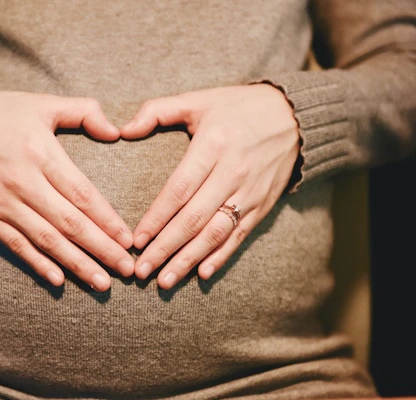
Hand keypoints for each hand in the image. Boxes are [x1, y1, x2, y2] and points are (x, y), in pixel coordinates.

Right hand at [0, 91, 134, 290]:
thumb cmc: (1, 114)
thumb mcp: (43, 103)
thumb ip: (83, 111)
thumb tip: (116, 131)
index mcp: (40, 152)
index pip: (82, 194)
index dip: (107, 220)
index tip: (128, 240)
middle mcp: (22, 182)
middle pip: (69, 223)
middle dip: (101, 249)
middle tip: (127, 270)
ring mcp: (2, 203)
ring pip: (46, 240)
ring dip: (77, 264)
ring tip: (102, 283)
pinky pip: (16, 246)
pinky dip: (38, 264)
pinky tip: (59, 280)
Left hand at [120, 84, 299, 288]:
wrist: (295, 115)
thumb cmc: (237, 107)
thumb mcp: (198, 99)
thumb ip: (157, 111)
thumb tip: (122, 130)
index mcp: (213, 145)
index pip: (179, 189)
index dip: (156, 218)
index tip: (136, 240)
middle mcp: (233, 172)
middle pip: (194, 219)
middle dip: (165, 248)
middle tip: (141, 271)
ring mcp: (250, 192)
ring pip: (216, 233)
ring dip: (188, 260)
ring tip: (165, 281)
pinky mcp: (263, 205)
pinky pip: (240, 235)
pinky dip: (221, 257)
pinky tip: (202, 274)